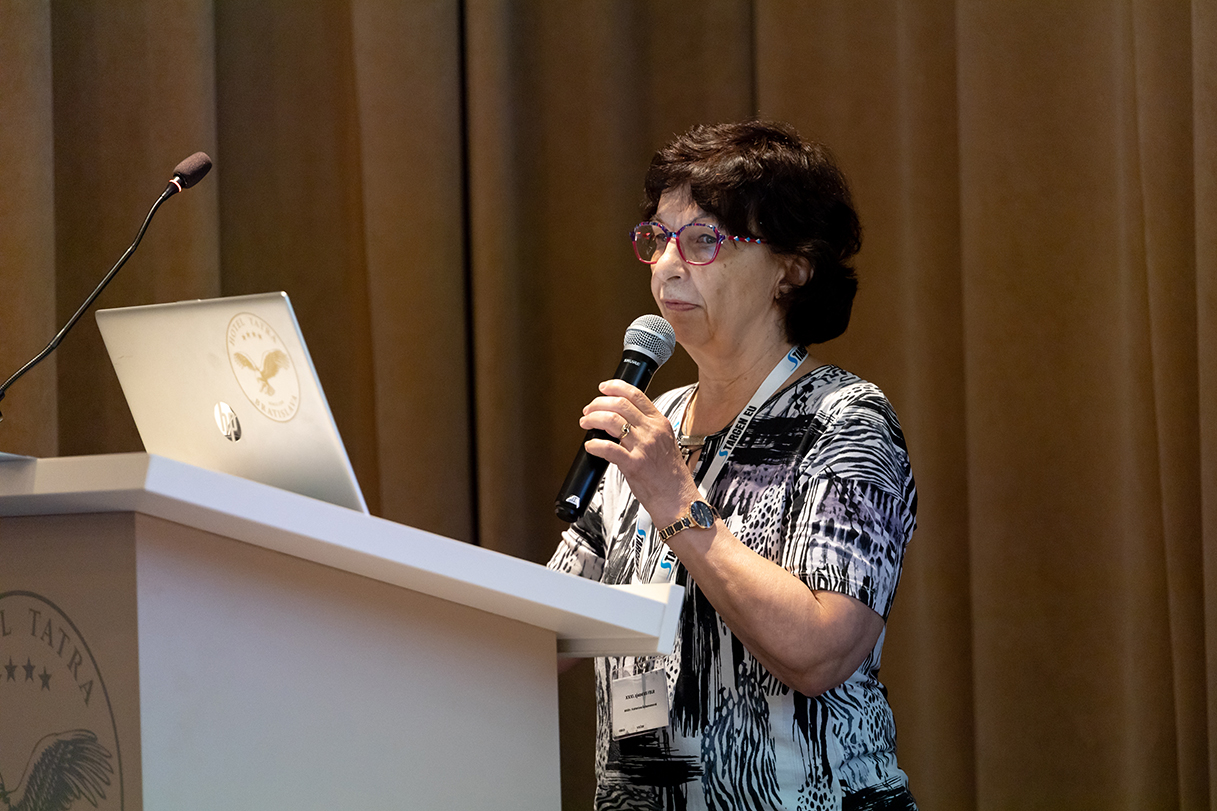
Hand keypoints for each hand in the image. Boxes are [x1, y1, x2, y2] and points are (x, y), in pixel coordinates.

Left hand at [579, 379, 699, 523]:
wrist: (678, 499)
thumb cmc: (671, 475)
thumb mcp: (665, 442)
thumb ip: (648, 429)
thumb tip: (624, 420)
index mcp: (660, 423)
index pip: (635, 394)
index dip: (615, 387)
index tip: (603, 389)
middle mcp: (652, 431)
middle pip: (620, 404)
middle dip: (598, 404)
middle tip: (589, 410)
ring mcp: (643, 447)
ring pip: (611, 420)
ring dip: (593, 419)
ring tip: (586, 423)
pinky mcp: (633, 464)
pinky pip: (607, 448)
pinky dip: (594, 445)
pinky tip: (590, 446)